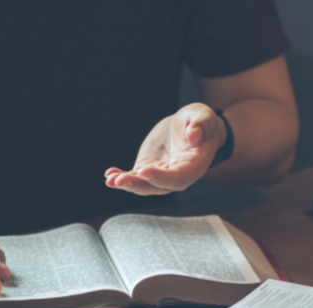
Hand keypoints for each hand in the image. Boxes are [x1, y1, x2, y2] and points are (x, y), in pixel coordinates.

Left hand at [105, 103, 225, 194]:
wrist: (189, 126)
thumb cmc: (200, 122)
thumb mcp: (203, 116)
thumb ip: (202, 124)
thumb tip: (194, 134)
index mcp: (194, 166)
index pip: (177, 177)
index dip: (160, 177)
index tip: (144, 171)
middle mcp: (177, 177)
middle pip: (156, 186)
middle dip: (137, 184)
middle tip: (118, 180)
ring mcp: (161, 175)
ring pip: (143, 184)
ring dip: (126, 183)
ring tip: (110, 179)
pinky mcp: (148, 169)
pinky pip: (135, 177)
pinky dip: (121, 176)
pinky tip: (109, 174)